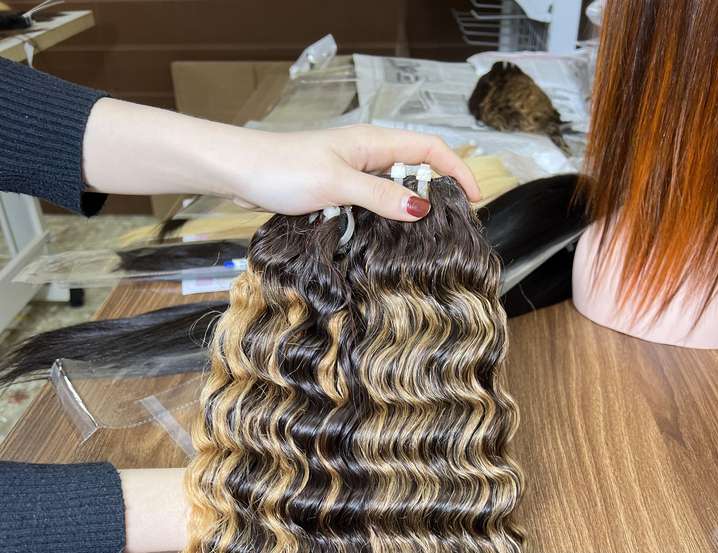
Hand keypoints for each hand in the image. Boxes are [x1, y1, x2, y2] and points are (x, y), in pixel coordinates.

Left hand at [84, 100, 479, 221]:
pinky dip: (382, 220)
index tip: (474, 198)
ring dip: (407, 212)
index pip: (428, 149)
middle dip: (437, 194)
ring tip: (423, 241)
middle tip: (452, 227)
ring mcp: (350, 173)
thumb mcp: (338, 185)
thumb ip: (380, 197)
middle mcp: (366, 155)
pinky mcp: (334, 191)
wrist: (240, 171)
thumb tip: (421, 209)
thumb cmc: (283, 169)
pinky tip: (383, 240)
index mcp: (373, 143)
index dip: (456, 170)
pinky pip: (369, 204)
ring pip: (391, 191)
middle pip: (414, 170)